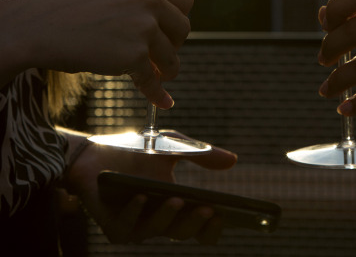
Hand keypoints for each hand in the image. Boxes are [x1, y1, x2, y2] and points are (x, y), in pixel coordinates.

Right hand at [3, 0, 191, 106]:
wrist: (41, 25)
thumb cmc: (69, 8)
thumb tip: (159, 19)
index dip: (180, 17)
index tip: (172, 31)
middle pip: (183, 28)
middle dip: (174, 44)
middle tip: (160, 55)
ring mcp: (144, 27)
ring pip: (171, 57)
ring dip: (167, 70)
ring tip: (159, 76)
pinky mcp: (134, 55)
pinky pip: (152, 80)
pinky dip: (157, 94)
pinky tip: (162, 101)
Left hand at [65, 131, 237, 244]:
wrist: (96, 152)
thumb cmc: (137, 152)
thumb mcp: (174, 147)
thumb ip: (201, 155)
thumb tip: (234, 160)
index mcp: (175, 207)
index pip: (199, 226)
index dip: (213, 225)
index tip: (227, 213)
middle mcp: (158, 222)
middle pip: (183, 232)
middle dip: (196, 223)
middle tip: (210, 210)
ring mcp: (136, 226)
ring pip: (157, 230)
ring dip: (168, 217)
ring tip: (177, 199)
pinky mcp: (114, 227)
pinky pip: (126, 226)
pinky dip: (134, 212)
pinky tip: (141, 197)